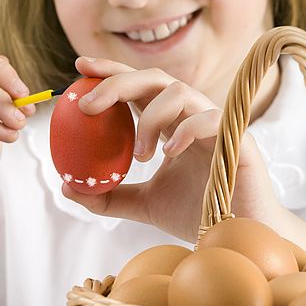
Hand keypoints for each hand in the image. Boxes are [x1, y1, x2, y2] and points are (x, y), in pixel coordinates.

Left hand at [62, 57, 280, 242]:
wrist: (237, 238)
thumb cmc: (197, 213)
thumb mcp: (144, 203)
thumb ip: (110, 194)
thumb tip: (67, 185)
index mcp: (172, 123)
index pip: (140, 87)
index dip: (111, 72)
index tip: (79, 67)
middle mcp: (192, 115)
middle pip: (155, 78)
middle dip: (118, 82)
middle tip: (87, 105)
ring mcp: (216, 123)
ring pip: (180, 92)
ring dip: (150, 118)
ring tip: (140, 154)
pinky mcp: (238, 138)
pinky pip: (210, 118)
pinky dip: (185, 131)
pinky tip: (169, 153)